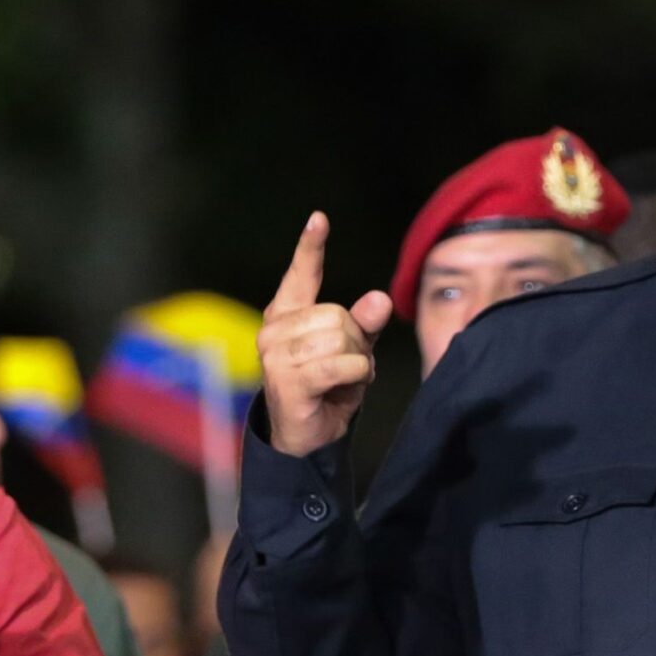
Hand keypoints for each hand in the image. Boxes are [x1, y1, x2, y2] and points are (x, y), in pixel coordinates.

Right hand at [260, 213, 393, 457]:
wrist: (305, 436)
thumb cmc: (327, 389)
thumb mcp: (352, 351)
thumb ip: (365, 324)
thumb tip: (380, 299)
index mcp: (287, 315)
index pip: (301, 275)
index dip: (311, 247)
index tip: (320, 219)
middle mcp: (275, 329)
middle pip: (339, 314)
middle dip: (357, 341)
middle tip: (348, 366)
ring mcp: (276, 354)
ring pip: (341, 338)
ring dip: (357, 361)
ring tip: (344, 379)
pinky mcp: (287, 380)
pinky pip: (340, 364)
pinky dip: (355, 374)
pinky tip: (343, 387)